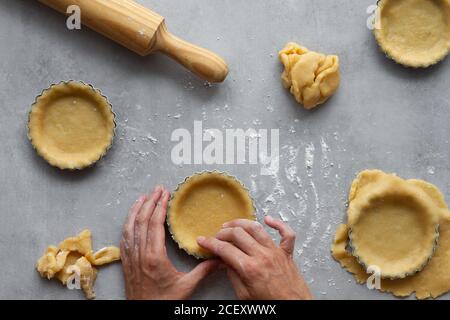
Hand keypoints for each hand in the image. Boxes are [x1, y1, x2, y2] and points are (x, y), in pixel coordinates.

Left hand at [120, 186, 218, 299]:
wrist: (144, 314)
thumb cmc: (163, 301)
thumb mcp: (186, 286)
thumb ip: (203, 271)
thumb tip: (219, 259)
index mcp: (154, 257)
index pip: (155, 224)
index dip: (159, 206)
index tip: (165, 194)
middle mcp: (140, 254)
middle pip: (142, 221)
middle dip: (150, 202)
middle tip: (157, 189)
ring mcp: (131, 257)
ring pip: (130, 227)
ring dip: (136, 210)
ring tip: (143, 197)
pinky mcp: (127, 262)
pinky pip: (125, 238)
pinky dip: (128, 224)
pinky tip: (131, 218)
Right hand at [197, 216, 312, 299]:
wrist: (292, 307)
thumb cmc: (270, 304)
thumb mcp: (244, 295)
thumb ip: (233, 275)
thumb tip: (225, 261)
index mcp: (249, 268)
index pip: (224, 249)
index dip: (210, 243)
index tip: (202, 240)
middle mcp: (262, 256)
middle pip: (238, 234)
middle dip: (223, 232)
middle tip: (216, 236)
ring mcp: (275, 252)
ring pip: (256, 228)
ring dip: (241, 223)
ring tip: (232, 225)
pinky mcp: (287, 253)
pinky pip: (286, 233)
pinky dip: (278, 224)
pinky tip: (268, 219)